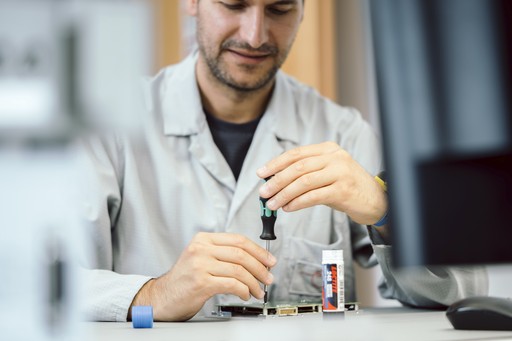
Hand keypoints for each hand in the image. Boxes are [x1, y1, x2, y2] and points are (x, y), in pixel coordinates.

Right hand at [128, 232, 275, 320]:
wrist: (163, 296)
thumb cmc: (185, 279)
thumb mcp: (201, 258)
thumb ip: (223, 253)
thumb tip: (255, 259)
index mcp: (203, 239)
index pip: (238, 240)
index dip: (258, 250)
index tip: (269, 260)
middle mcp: (201, 249)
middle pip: (241, 253)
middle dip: (260, 267)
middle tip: (268, 277)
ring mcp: (200, 265)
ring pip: (239, 270)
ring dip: (254, 282)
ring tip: (258, 290)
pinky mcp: (201, 282)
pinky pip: (232, 284)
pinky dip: (244, 290)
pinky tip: (246, 295)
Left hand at [256, 141, 386, 224]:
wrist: (376, 200)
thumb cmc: (347, 186)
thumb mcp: (328, 172)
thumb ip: (307, 172)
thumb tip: (275, 181)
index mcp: (328, 149)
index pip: (296, 153)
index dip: (276, 163)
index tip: (261, 173)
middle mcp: (335, 157)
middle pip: (297, 167)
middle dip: (277, 180)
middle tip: (263, 193)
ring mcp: (340, 173)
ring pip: (303, 182)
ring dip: (284, 194)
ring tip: (272, 204)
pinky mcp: (343, 190)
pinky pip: (313, 196)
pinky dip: (297, 203)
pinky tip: (288, 208)